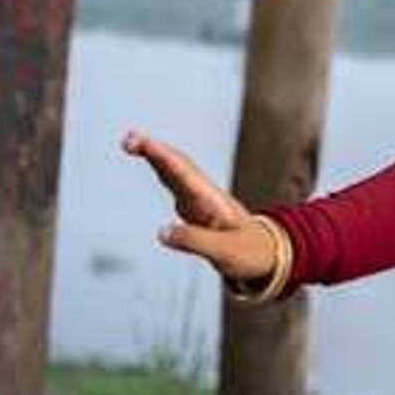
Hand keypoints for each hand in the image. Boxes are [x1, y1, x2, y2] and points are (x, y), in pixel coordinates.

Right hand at [121, 128, 275, 281]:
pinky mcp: (196, 209)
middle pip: (177, 166)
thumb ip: (194, 241)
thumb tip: (161, 232)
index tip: (143, 143)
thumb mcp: (225, 252)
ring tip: (131, 143)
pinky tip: (153, 161)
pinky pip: (175, 183)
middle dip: (153, 150)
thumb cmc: (250, 252)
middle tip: (128, 139)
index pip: (184, 173)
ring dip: (155, 156)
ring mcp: (199, 201)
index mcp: (212, 201)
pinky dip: (162, 169)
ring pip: (175, 172)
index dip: (162, 157)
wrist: (266, 255)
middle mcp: (204, 196)